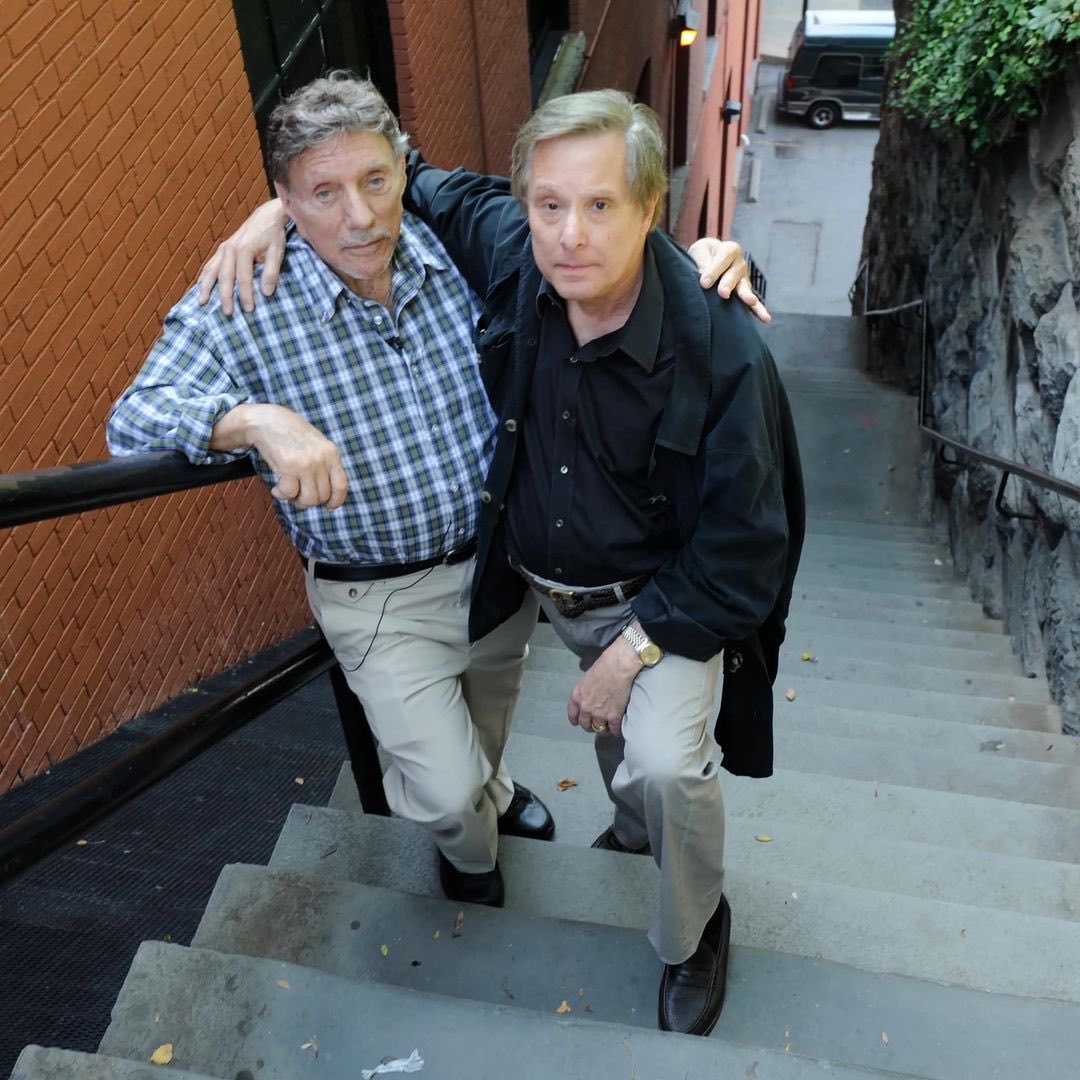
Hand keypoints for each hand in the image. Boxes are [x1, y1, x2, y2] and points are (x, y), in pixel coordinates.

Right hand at [197, 199, 289, 315]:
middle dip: (225, 296)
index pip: (243, 278)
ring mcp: (224, 249)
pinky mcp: (222, 249)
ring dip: (206, 287)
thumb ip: (271, 272)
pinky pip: (210, 265)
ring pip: (212, 270)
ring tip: (202, 303)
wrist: (266, 216)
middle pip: (225, 277)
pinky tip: (201, 288)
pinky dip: (204, 277)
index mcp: (244, 250)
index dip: (246, 295)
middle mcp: (230, 249)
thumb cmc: (273, 235)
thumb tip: (266, 293)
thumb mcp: (277, 252)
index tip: (249, 310)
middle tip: (228, 313)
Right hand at [213, 403, 348, 508]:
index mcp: (331, 453)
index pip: (341, 485)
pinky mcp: (288, 468)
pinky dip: (281, 495)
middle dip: (309, 500)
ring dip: (296, 500)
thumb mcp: (317, 443)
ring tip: (288, 492)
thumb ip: (324, 463)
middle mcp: (321, 460)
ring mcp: (306, 464)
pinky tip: (277, 488)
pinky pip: (289, 494)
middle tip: (297, 493)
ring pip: (308, 499)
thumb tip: (327, 492)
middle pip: (323, 496)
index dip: (336, 500)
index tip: (329, 506)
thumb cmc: (290, 432)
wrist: (266, 421)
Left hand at [567, 635, 641, 737]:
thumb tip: (589, 695)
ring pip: (599, 729)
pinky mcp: (613, 717)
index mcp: (577, 697)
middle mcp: (585, 708)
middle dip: (591, 725)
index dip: (576, 720)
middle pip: (586, 725)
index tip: (579, 722)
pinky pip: (614, 730)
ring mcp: (599, 714)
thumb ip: (585, 691)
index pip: (573, 715)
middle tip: (598, 723)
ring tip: (609, 726)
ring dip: (604, 729)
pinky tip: (619, 727)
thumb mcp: (586, 678)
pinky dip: (616, 730)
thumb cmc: (604, 666)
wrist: (619, 666)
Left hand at [687, 238, 771, 324]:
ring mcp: (744, 279)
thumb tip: (704, 277)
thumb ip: (702, 261)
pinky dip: (758, 310)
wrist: (709, 258)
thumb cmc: (704, 254)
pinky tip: (765, 318)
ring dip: (746, 296)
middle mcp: (740, 264)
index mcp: (729, 250)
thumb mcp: (700, 252)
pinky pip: (753, 303)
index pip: (724, 258)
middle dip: (729, 284)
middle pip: (735, 273)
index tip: (704, 283)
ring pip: (745, 287)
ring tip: (751, 302)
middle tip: (723, 293)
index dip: (714, 270)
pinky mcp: (745, 293)